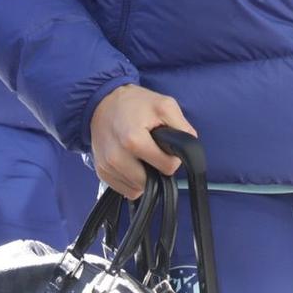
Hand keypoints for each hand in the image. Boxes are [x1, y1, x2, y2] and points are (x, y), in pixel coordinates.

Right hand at [89, 83, 193, 198]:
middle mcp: (117, 156)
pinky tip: (131, 162)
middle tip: (152, 149)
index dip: (171, 158)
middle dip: (156, 168)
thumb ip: (182, 127)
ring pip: (138, 189)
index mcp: (133, 139)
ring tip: (140, 154)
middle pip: (151, 182)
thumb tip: (190, 148)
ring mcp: (107, 166)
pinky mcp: (101, 172)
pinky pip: (125, 190)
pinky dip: (132, 180)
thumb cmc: (134, 103)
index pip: (167, 168)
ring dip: (144, 176)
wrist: (103, 102)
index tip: (164, 146)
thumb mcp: (165, 105)